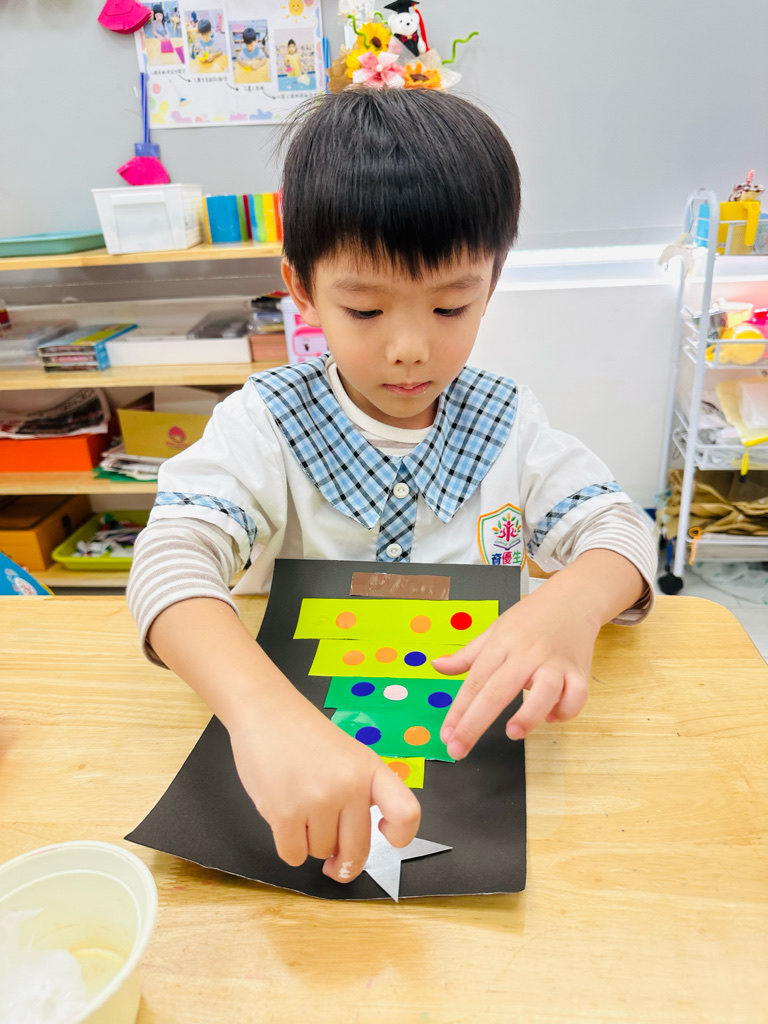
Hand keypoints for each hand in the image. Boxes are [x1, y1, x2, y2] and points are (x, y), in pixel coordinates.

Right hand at [230, 695, 420, 882]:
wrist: (266, 711)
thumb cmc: (305, 736)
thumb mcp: (350, 754)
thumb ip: (362, 792)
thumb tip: (354, 847)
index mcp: (370, 769)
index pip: (405, 813)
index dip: (401, 836)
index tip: (385, 837)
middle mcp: (349, 785)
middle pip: (358, 850)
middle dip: (345, 863)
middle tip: (335, 863)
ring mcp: (317, 800)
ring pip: (321, 852)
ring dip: (310, 843)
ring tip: (299, 808)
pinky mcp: (284, 813)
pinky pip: (293, 856)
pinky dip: (289, 847)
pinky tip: (284, 820)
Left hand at [432, 585, 598, 759]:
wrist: (572, 598)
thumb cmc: (530, 618)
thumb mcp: (494, 630)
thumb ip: (467, 655)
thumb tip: (437, 666)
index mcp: (501, 644)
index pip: (474, 681)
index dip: (458, 710)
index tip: (446, 735)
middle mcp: (527, 654)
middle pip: (498, 690)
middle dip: (474, 723)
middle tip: (458, 749)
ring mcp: (554, 663)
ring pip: (545, 691)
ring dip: (529, 715)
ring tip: (513, 732)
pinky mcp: (579, 671)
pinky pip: (576, 696)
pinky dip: (565, 711)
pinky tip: (550, 717)